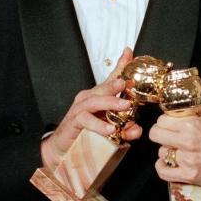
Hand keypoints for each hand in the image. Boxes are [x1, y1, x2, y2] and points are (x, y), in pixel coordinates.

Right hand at [40, 48, 140, 169]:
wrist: (63, 148)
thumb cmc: (86, 134)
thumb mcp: (111, 128)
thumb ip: (125, 129)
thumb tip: (137, 129)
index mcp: (99, 96)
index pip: (111, 78)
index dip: (120, 65)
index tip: (129, 53)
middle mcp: (89, 98)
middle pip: (103, 87)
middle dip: (116, 84)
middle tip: (127, 84)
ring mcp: (80, 109)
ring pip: (95, 101)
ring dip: (110, 102)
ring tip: (125, 106)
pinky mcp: (74, 122)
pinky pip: (86, 120)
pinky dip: (98, 124)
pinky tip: (110, 129)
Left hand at [148, 105, 200, 186]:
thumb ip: (197, 108)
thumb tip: (184, 105)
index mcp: (191, 125)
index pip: (162, 120)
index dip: (165, 121)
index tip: (169, 123)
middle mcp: (186, 142)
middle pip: (155, 135)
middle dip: (160, 133)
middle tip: (167, 135)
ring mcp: (186, 160)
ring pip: (161, 153)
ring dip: (166, 151)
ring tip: (176, 150)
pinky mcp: (188, 175)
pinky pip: (164, 172)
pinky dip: (162, 167)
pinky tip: (167, 163)